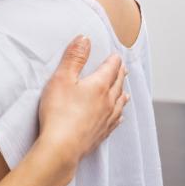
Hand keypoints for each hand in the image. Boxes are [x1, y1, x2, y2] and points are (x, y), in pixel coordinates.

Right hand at [36, 36, 128, 174]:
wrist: (62, 146)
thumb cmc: (59, 112)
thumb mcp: (61, 78)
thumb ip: (74, 57)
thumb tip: (85, 38)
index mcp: (99, 86)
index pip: (111, 68)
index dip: (113, 59)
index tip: (115, 54)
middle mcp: (108, 101)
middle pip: (117, 84)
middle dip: (119, 74)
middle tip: (121, 68)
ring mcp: (107, 119)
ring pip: (120, 103)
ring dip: (122, 93)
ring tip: (125, 91)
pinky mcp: (102, 133)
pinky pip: (115, 120)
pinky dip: (118, 114)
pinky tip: (119, 116)